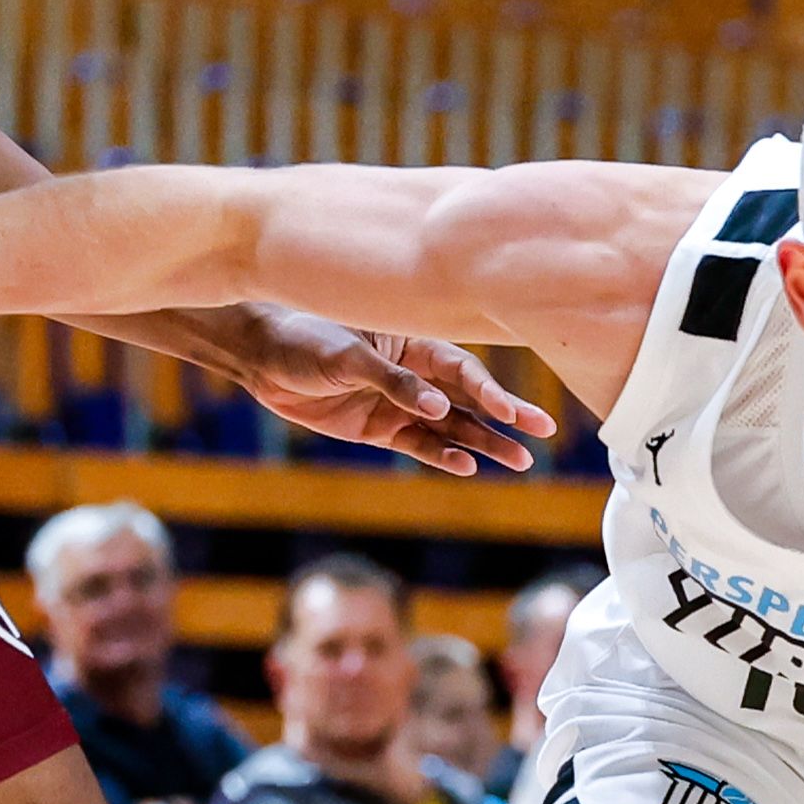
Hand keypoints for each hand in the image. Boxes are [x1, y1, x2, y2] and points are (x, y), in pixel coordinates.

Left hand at [235, 310, 552, 475]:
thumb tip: (439, 410)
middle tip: (543, 433)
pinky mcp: (378, 427)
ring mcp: (397, 403)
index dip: (488, 390)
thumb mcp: (347, 356)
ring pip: (451, 426)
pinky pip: (419, 445)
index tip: (510, 412)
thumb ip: (394, 381)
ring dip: (483, 442)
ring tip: (519, 461)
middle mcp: (412, 373)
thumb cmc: (303, 337)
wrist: (260, 355)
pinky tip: (466, 466)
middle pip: (469, 398)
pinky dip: (442, 456)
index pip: (460, 370)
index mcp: (412, 341)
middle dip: (505, 416)